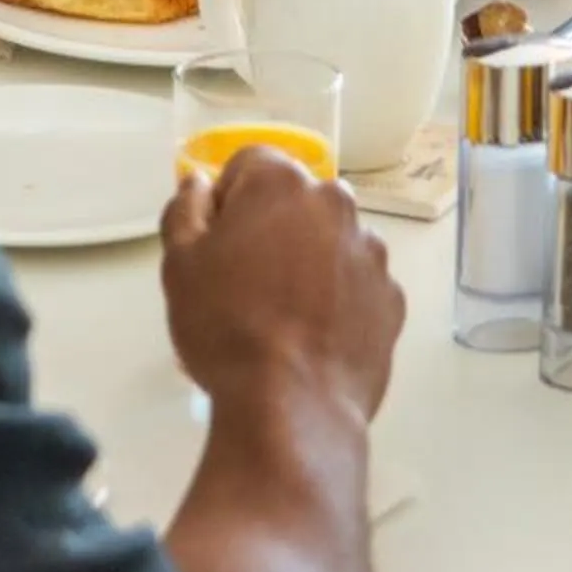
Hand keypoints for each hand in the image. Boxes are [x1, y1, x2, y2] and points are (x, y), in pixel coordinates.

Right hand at [161, 150, 404, 424]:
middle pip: (296, 202)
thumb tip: (200, 183)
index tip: (217, 244)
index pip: (249, 164)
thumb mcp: (178, 264)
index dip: (227, 201)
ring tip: (283, 317)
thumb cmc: (226, 326)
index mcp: (281, 183)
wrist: (293, 407)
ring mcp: (373, 253)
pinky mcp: (393, 300)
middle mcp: (337, 204)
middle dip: (273, 228)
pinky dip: (340, 300)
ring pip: (331, 242)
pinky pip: (358, 286)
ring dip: (310, 262)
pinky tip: (314, 339)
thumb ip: (186, 209)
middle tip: (246, 282)